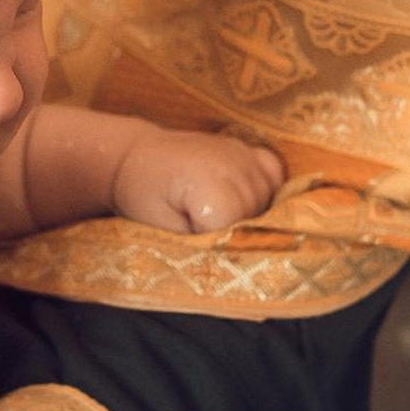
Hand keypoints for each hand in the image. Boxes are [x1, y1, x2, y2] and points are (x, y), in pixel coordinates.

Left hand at [111, 129, 285, 233]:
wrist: (135, 159)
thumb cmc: (143, 197)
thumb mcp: (163, 230)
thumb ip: (200, 245)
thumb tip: (234, 260)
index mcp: (210, 184)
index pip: (234, 233)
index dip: (210, 242)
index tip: (185, 233)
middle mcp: (234, 165)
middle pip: (255, 219)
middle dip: (228, 230)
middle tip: (194, 221)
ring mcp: (244, 155)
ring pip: (268, 203)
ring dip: (246, 214)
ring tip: (211, 209)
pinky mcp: (248, 151)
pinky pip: (274, 176)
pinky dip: (265, 190)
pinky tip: (241, 196)